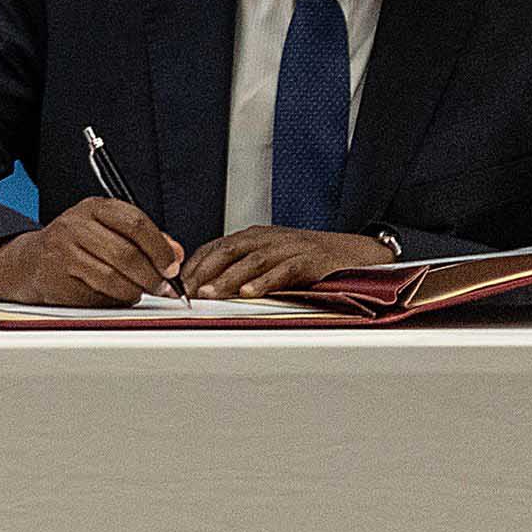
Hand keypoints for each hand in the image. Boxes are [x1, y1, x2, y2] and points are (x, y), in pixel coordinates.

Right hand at [0, 200, 184, 305]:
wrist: (31, 261)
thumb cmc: (77, 245)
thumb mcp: (108, 230)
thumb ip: (144, 239)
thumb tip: (175, 253)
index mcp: (94, 208)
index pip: (135, 222)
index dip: (159, 247)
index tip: (172, 265)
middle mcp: (76, 225)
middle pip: (126, 254)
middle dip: (151, 275)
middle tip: (164, 287)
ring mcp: (64, 252)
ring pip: (113, 278)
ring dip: (134, 291)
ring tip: (139, 292)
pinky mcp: (58, 279)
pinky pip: (96, 295)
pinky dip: (114, 300)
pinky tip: (116, 296)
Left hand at [185, 226, 399, 296]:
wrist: (352, 252)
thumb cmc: (310, 259)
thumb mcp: (272, 258)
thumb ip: (245, 267)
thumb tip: (209, 287)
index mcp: (256, 236)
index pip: (217, 246)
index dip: (196, 264)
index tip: (179, 284)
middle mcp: (269, 238)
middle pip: (229, 251)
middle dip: (205, 271)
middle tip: (187, 291)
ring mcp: (288, 247)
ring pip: (251, 261)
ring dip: (227, 279)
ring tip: (209, 294)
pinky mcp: (308, 260)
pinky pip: (282, 271)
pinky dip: (263, 282)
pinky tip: (248, 294)